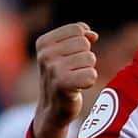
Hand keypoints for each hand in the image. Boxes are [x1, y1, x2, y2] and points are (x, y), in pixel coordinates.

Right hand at [31, 23, 98, 137]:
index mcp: (44, 42)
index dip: (83, 43)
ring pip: (90, 59)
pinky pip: (91, 75)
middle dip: (86, 57)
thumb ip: (78, 37)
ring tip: (75, 79)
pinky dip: (90, 81)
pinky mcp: (63, 84)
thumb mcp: (64, 53)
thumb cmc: (62, 77)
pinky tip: (78, 87)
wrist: (53, 108)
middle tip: (74, 71)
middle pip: (84, 43)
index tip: (72, 57)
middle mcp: (45, 54)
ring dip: (88, 70)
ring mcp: (53, 69)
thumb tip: (93, 35)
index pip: (77, 29)